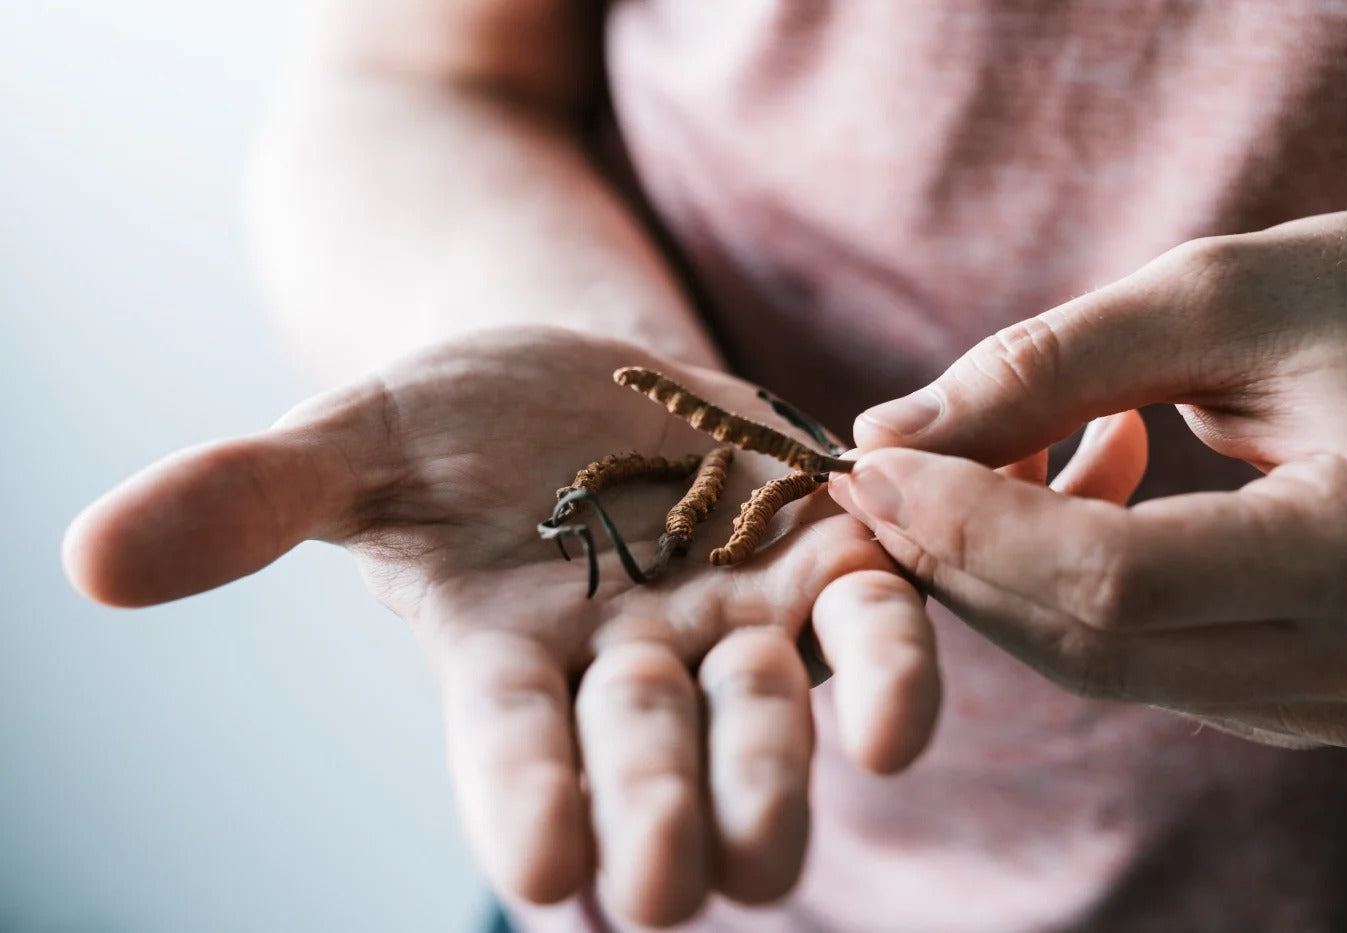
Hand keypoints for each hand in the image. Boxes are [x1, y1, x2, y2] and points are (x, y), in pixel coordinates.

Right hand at [63, 327, 938, 925]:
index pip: (513, 761)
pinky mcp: (823, 565)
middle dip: (663, 822)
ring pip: (770, 725)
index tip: (549, 870)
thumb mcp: (346, 446)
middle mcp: (630, 675)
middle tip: (663, 882)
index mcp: (508, 669)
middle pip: (655, 770)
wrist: (576, 379)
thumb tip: (90, 560)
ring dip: (778, 768)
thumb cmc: (447, 427)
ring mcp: (735, 628)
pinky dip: (891, 668)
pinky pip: (873, 630)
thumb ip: (244, 501)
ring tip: (790, 806)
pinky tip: (898, 715)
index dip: (527, 811)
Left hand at [829, 211, 1346, 750]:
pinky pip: (1141, 659)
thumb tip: (891, 433)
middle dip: (959, 558)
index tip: (874, 465)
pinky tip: (1075, 486)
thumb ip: (1053, 364)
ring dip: (1001, 571)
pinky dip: (1061, 587)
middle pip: (1091, 642)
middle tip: (881, 475)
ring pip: (1102, 662)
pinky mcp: (1304, 697)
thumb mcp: (1230, 296)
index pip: (1115, 581)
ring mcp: (1336, 696)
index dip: (974, 526)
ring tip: (982, 454)